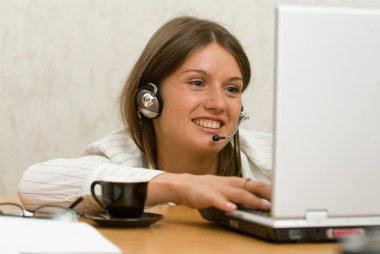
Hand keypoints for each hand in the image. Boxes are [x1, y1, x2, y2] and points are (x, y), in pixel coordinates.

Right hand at [147, 173, 271, 211]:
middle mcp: (229, 184)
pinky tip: (232, 209)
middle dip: (267, 193)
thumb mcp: (225, 187)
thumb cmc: (206, 187)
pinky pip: (218, 201)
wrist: (184, 185)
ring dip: (252, 200)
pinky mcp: (208, 197)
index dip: (270, 189)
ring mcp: (219, 190)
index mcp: (234, 182)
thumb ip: (240, 192)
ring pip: (238, 194)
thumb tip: (258, 198)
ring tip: (264, 206)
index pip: (255, 184)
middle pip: (251, 187)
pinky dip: (225, 204)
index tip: (285, 193)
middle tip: (281, 199)